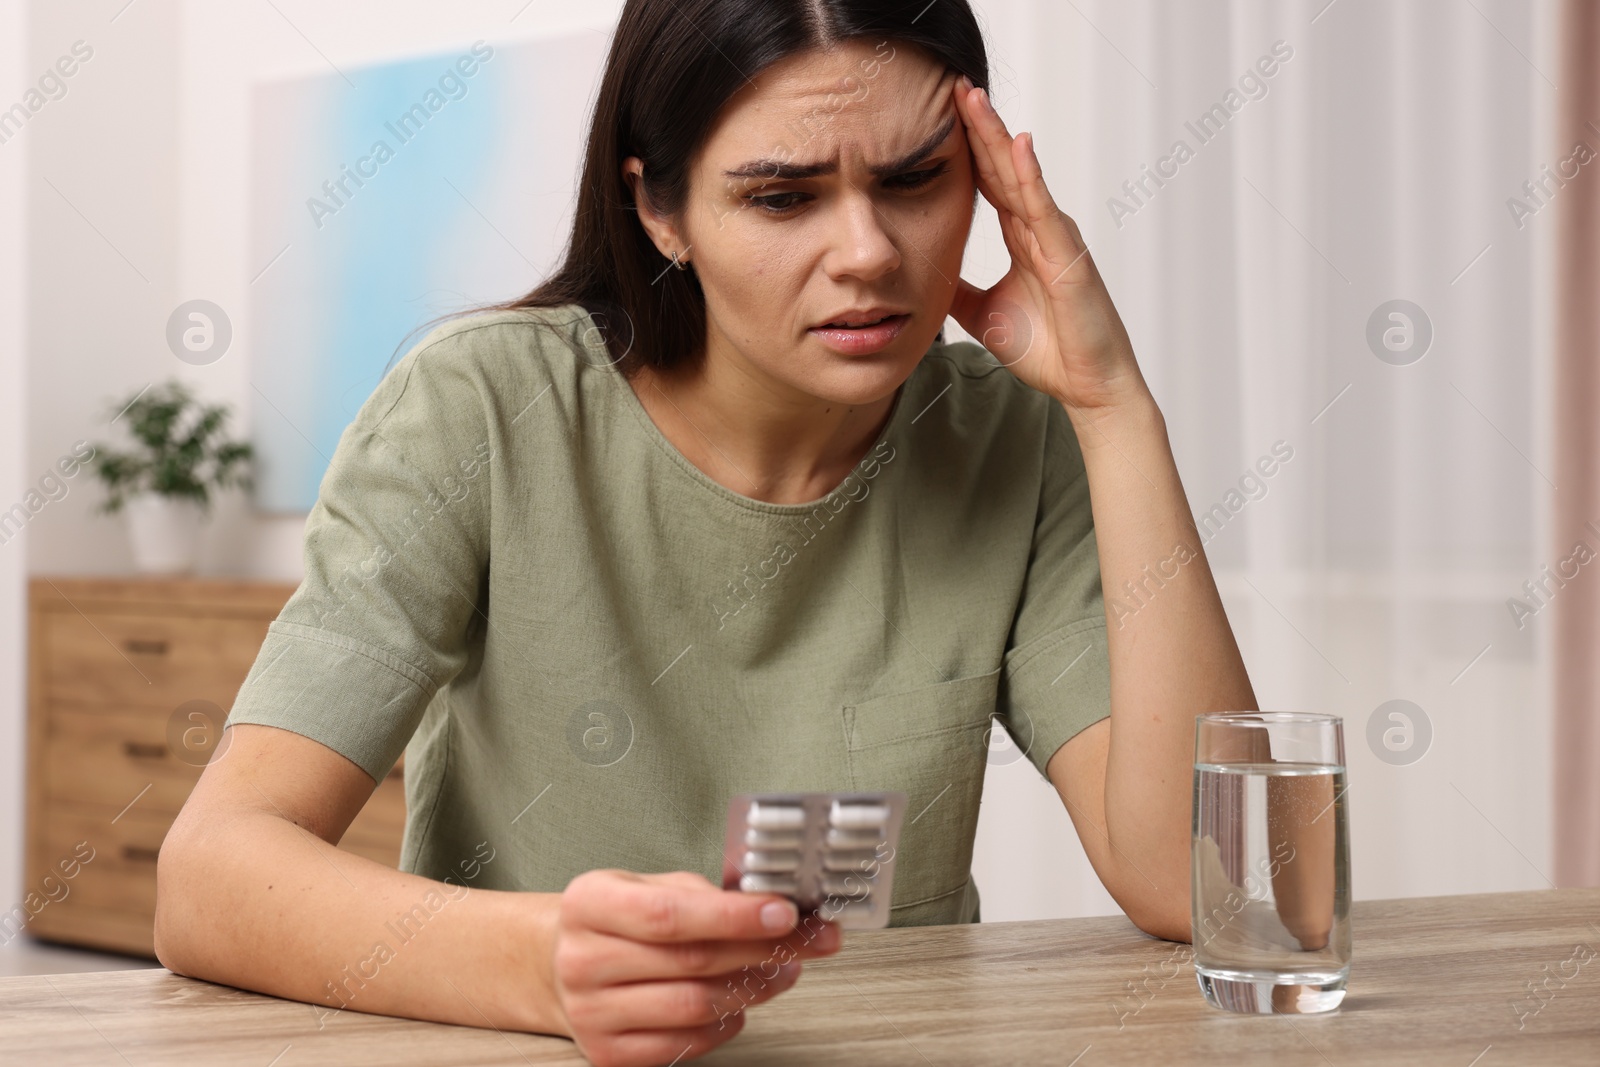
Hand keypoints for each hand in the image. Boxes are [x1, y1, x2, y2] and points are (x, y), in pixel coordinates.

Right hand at [551, 870, 842, 1066]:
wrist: (559, 967)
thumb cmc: (615, 921)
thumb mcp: (645, 885)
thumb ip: (700, 894)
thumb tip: (769, 904)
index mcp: (589, 904)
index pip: (670, 915)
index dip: (734, 916)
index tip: (785, 913)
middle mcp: (583, 960)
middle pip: (691, 961)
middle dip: (762, 949)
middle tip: (807, 940)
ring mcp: (592, 1013)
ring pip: (695, 1006)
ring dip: (753, 988)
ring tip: (781, 969)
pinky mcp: (609, 1053)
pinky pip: (685, 1043)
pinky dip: (726, 1023)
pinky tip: (740, 1002)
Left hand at [949, 77, 1147, 414]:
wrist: (1086, 385)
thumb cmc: (1050, 350)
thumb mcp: (984, 316)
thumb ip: (958, 291)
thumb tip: (925, 279)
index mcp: (1022, 238)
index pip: (989, 182)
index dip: (968, 148)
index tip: (941, 114)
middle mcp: (1040, 228)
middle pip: (1003, 167)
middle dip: (978, 126)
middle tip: (954, 86)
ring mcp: (1056, 238)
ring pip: (1021, 176)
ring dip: (998, 137)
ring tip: (974, 99)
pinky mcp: (1067, 255)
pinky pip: (1043, 208)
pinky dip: (1030, 176)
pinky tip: (1016, 146)